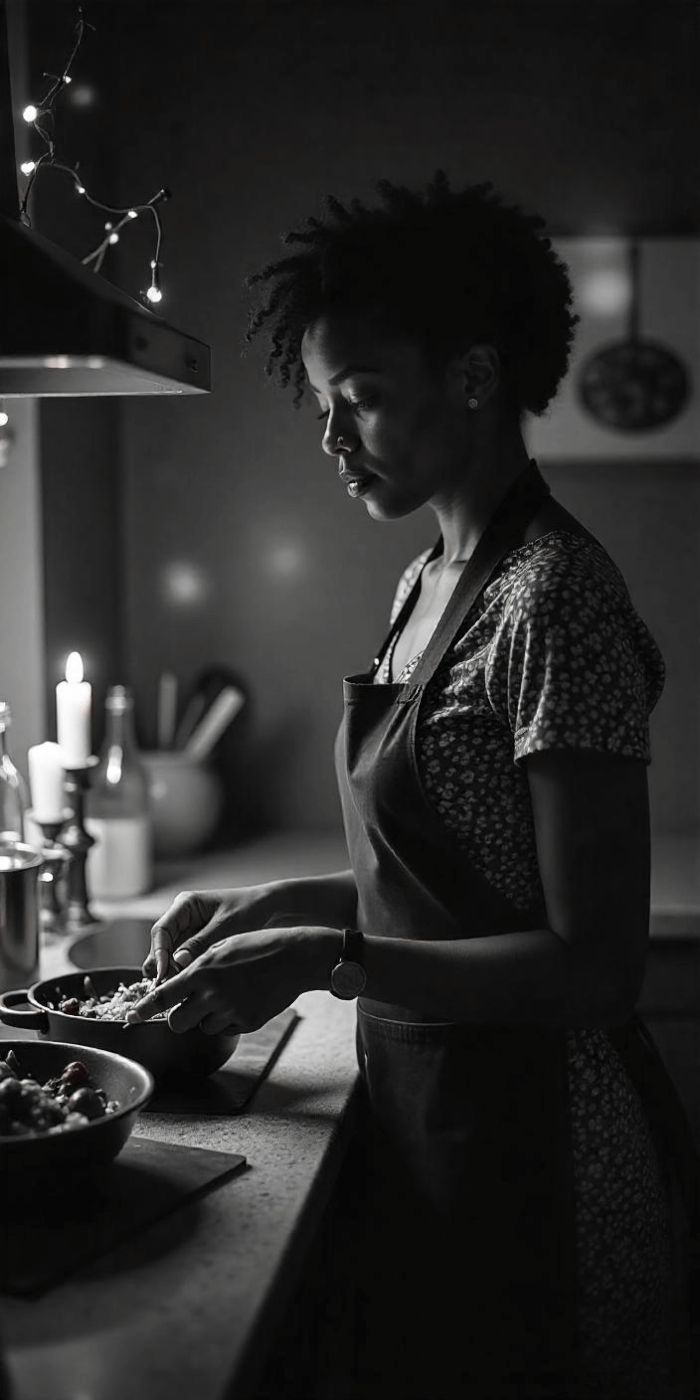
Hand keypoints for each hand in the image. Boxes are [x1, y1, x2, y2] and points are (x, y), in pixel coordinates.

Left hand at [128, 925, 341, 1032]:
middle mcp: (212, 993)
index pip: (163, 997)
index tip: (129, 1018)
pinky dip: (226, 1022)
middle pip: (177, 1022)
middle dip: (179, 1016)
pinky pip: (225, 1030)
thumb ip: (197, 966)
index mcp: (202, 971)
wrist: (296, 957)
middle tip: (190, 1004)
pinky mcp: (247, 1023)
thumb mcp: (222, 946)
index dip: (143, 1010)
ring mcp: (230, 1011)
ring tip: (226, 996)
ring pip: (201, 1027)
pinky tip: (241, 1002)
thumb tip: (177, 981)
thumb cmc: (258, 946)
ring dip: (206, 1017)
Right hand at [143, 884, 294, 982]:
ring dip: (171, 973)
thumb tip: (178, 961)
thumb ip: (202, 942)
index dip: (158, 953)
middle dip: (160, 967)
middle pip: (162, 945)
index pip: (161, 931)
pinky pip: (185, 962)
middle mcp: (183, 918)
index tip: (162, 973)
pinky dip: (185, 974)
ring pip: (171, 956)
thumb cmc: (251, 909)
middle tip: (163, 989)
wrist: (272, 909)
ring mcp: (190, 933)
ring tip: (174, 993)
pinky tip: (187, 989)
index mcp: (186, 905)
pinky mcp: (199, 946)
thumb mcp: (226, 925)